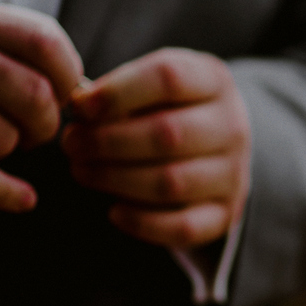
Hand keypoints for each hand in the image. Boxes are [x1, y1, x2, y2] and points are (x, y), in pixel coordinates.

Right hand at [0, 0, 83, 210]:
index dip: (68, 77)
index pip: (45, 42)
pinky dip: (4, 193)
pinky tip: (22, 198)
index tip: (62, 95)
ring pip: (5, 138)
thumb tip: (83, 89)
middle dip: (45, 123)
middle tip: (31, 129)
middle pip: (35, 96)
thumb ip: (15, 47)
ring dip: (9, 149)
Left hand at [62, 47, 249, 248]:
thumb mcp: (155, 87)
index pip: (168, 78)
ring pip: (172, 183)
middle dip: (107, 142)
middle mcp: (232, 126)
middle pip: (168, 134)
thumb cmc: (171, 110)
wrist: (220, 148)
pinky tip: (114, 212)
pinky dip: (143, 223)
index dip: (117, 93)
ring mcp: (234, 173)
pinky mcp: (225, 213)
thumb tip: (80, 107)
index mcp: (213, 82)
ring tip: (82, 171)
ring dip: (115, 179)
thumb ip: (120, 92)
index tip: (79, 107)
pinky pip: (184, 227)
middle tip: (72, 144)